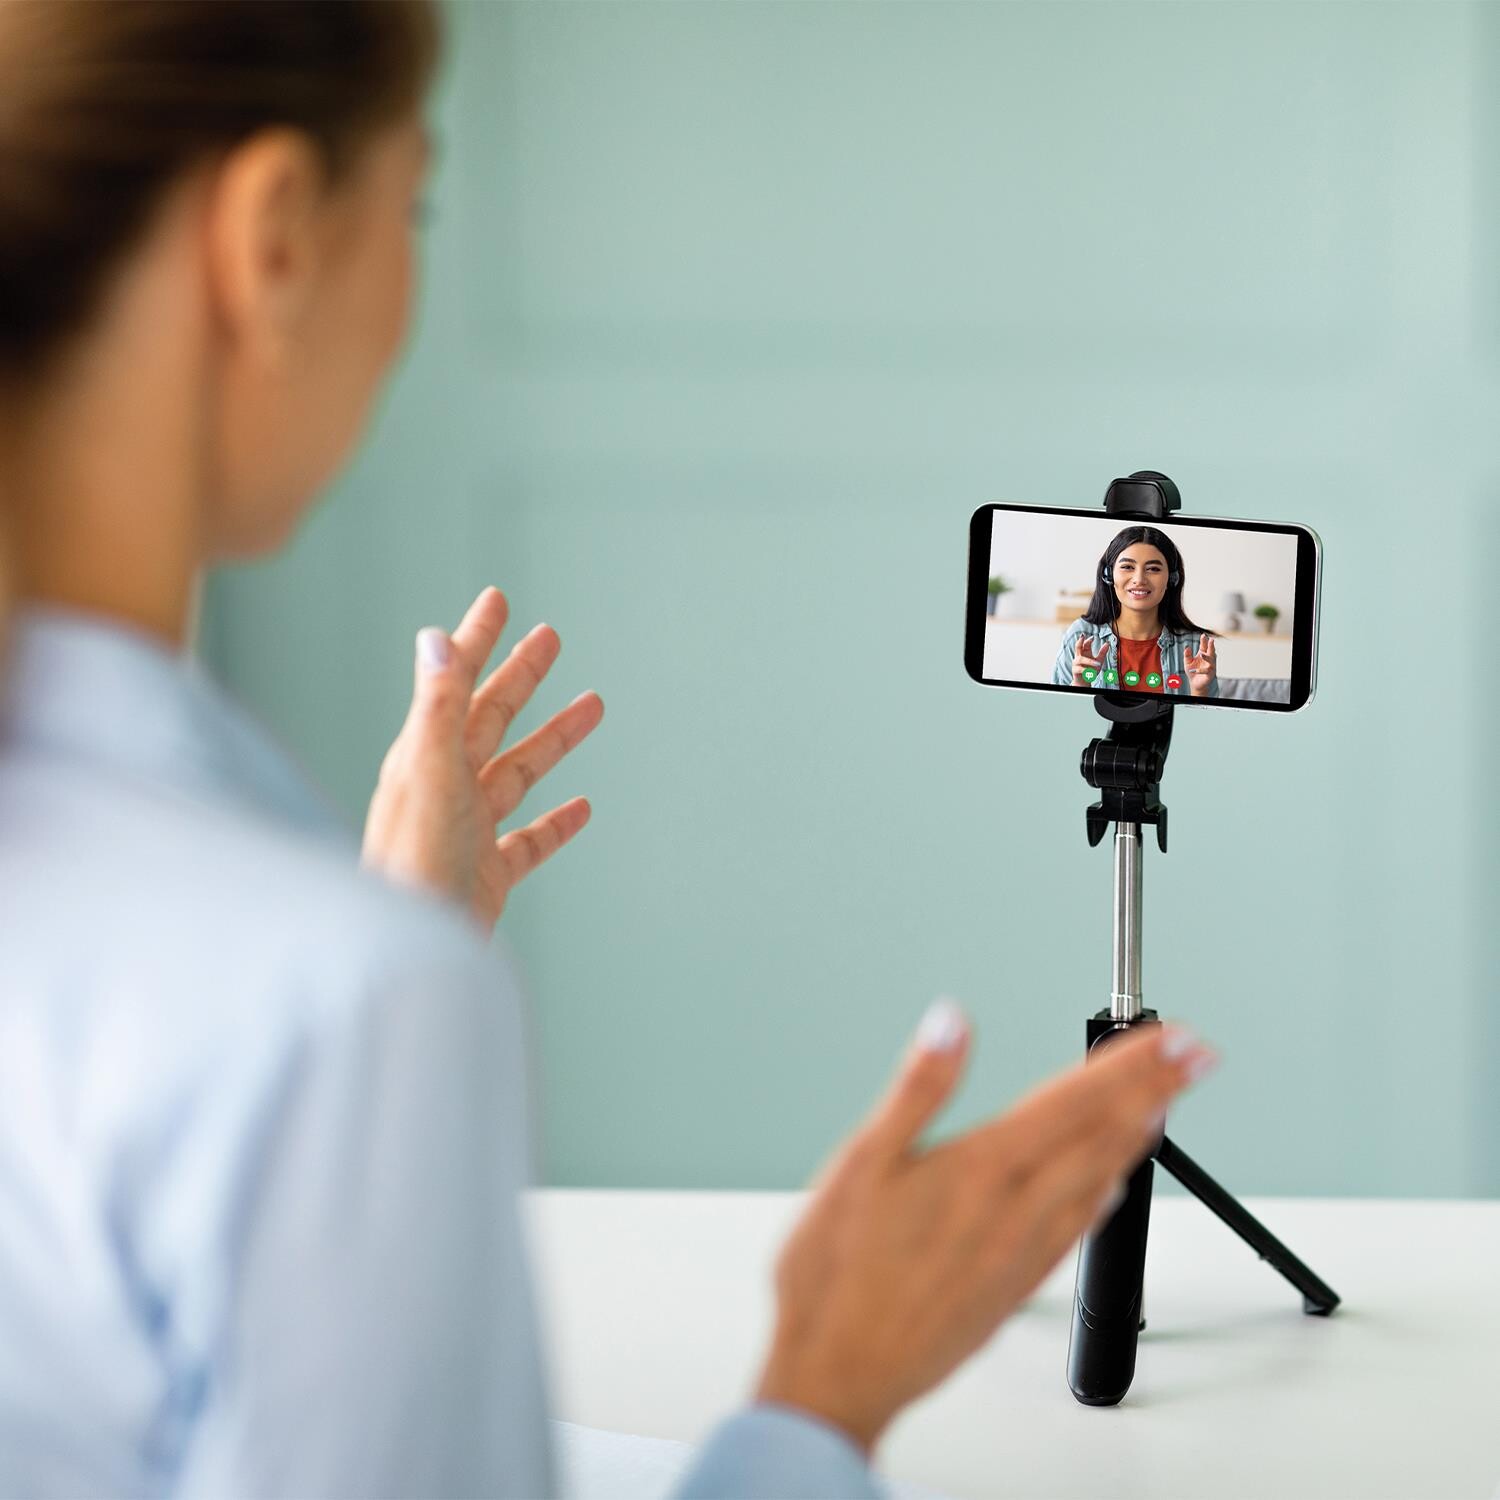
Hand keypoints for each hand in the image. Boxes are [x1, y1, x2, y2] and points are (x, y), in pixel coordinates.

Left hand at [361, 586, 603, 930]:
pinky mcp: (488, 874)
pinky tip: (582, 808)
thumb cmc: (413, 869)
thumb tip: (434, 639)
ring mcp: (468, 831)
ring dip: (554, 738)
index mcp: (424, 758)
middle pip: (490, 719)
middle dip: (520, 676)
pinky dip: (556, 821)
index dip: (478, 640)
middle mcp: (444, 788)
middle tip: (551, 637)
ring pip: (519, 772)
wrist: (413, 956)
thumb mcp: (429, 777)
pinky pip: (530, 839)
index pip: (455, 683)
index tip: (499, 600)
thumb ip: (435, 709)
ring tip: (593, 706)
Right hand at [755, 1004, 1213, 1453]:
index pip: (1075, 1100)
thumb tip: (952, 1022)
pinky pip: (1079, 1230)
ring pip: (1099, 1181)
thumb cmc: (839, 1273)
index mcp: (983, 1169)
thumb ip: (918, 1088)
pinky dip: (1106, 1196)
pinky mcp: (1016, 1287)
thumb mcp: (861, 1161)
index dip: (1132, 1064)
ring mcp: (1022, 1252)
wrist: (843, 1373)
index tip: (1175, 1036)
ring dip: (1137, 1136)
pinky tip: (1111, 1186)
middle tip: (1198, 1057)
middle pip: (1102, 1136)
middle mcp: (1017, 1210)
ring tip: (1166, 1105)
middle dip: (1155, 1089)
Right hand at [1072, 635, 1105, 685]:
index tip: (1093, 637)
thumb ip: (1102, 652)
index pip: (1084, 644)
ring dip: (1090, 661)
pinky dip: (1086, 670)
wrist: (1085, 681)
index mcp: (1085, 653)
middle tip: (1083, 637)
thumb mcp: (1099, 660)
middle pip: (1077, 647)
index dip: (1088, 640)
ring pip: (1080, 659)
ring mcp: (1076, 663)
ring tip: (1098, 664)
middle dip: (1079, 642)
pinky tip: (1091, 672)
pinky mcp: (1075, 670)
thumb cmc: (1091, 670)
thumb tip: (1108, 643)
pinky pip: (1080, 669)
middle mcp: (1079, 656)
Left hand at [1185, 632, 1216, 695]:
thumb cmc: (1192, 671)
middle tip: (1211, 640)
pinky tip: (1196, 670)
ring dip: (1207, 657)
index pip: (1204, 646)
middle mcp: (1208, 659)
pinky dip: (1201, 670)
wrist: (1194, 683)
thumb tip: (1187, 647)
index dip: (1204, 641)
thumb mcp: (1187, 662)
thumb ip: (1187, 655)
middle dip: (1211, 645)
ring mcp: (1210, 666)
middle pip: (1210, 651)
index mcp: (1203, 654)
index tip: (1203, 635)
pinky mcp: (1210, 674)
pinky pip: (1207, 671)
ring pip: (1211, 661)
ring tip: (1202, 654)